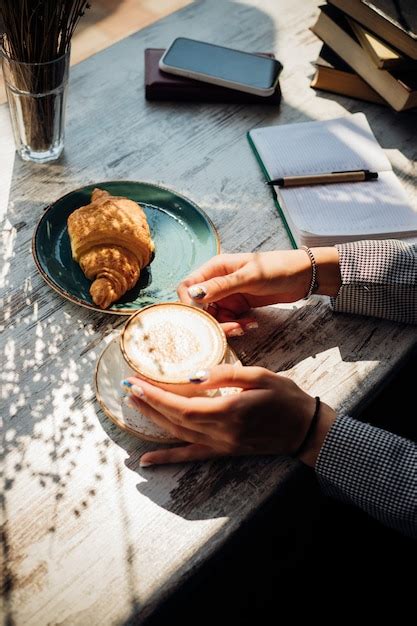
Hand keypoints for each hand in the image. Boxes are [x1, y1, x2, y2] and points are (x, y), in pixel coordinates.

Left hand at [123, 365, 336, 466]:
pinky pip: (191, 456)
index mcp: (230, 410)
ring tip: (133, 405)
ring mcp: (222, 445)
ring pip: (179, 435)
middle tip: (128, 387)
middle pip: (175, 419)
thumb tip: (193, 375)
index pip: (183, 405)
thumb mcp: (260, 376)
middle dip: (148, 403)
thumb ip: (226, 374)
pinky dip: (168, 458)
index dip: (156, 395)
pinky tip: (147, 461)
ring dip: (153, 421)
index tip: (136, 382)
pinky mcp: (225, 452)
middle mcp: (222, 432)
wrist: (305, 429)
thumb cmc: (286, 398)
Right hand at [177, 249, 340, 335]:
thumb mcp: (249, 276)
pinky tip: (250, 324)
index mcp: (215, 268)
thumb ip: (222, 286)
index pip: (187, 287)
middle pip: (200, 307)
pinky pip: (228, 321)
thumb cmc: (277, 268)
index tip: (201, 318)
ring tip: (243, 326)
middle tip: (230, 328)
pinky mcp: (238, 306)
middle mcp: (217, 282)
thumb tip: (194, 294)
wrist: (302, 276)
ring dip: (226, 326)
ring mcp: (227, 295)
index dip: (189, 304)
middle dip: (211, 320)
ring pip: (214, 317)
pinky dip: (237, 326)